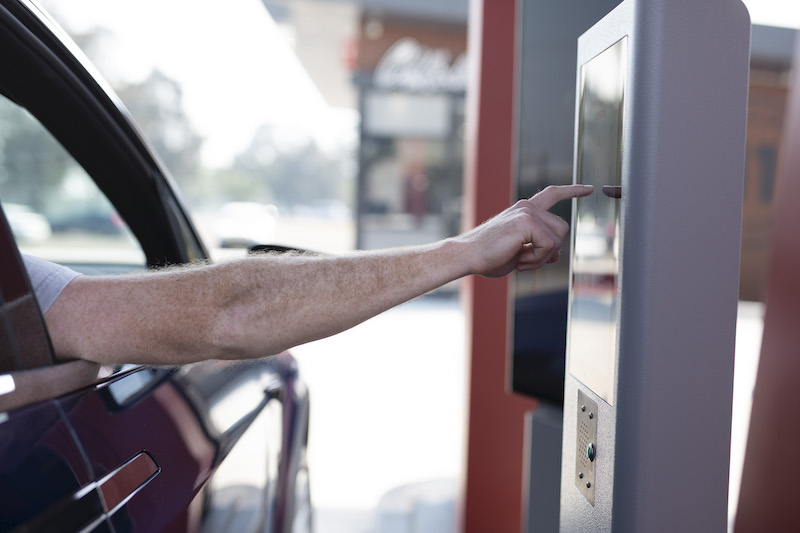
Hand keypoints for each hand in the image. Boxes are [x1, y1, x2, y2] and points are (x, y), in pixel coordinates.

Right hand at [457, 184, 593, 277]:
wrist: (467, 256)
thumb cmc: (488, 256)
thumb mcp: (519, 253)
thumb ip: (539, 249)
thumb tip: (557, 254)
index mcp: (523, 211)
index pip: (552, 194)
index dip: (572, 191)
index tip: (589, 189)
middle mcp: (526, 207)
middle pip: (561, 228)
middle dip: (550, 250)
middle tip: (525, 260)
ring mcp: (527, 212)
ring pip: (558, 238)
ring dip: (542, 256)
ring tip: (520, 259)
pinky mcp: (526, 221)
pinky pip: (549, 246)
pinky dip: (537, 259)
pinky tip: (519, 259)